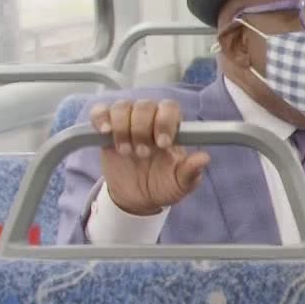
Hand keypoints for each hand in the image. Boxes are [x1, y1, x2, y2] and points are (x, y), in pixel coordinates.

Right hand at [90, 99, 208, 215]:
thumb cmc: (163, 186)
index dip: (165, 121)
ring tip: (126, 152)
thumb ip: (191, 171)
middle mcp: (150, 120)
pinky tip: (105, 132)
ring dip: (123, 128)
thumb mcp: (180, 184)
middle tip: (143, 154)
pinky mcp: (106, 130)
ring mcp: (127, 123)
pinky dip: (100, 117)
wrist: (137, 198)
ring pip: (122, 107)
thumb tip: (204, 158)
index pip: (169, 108)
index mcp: (171, 128)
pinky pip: (99, 112)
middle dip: (142, 129)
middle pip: (145, 105)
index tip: (162, 144)